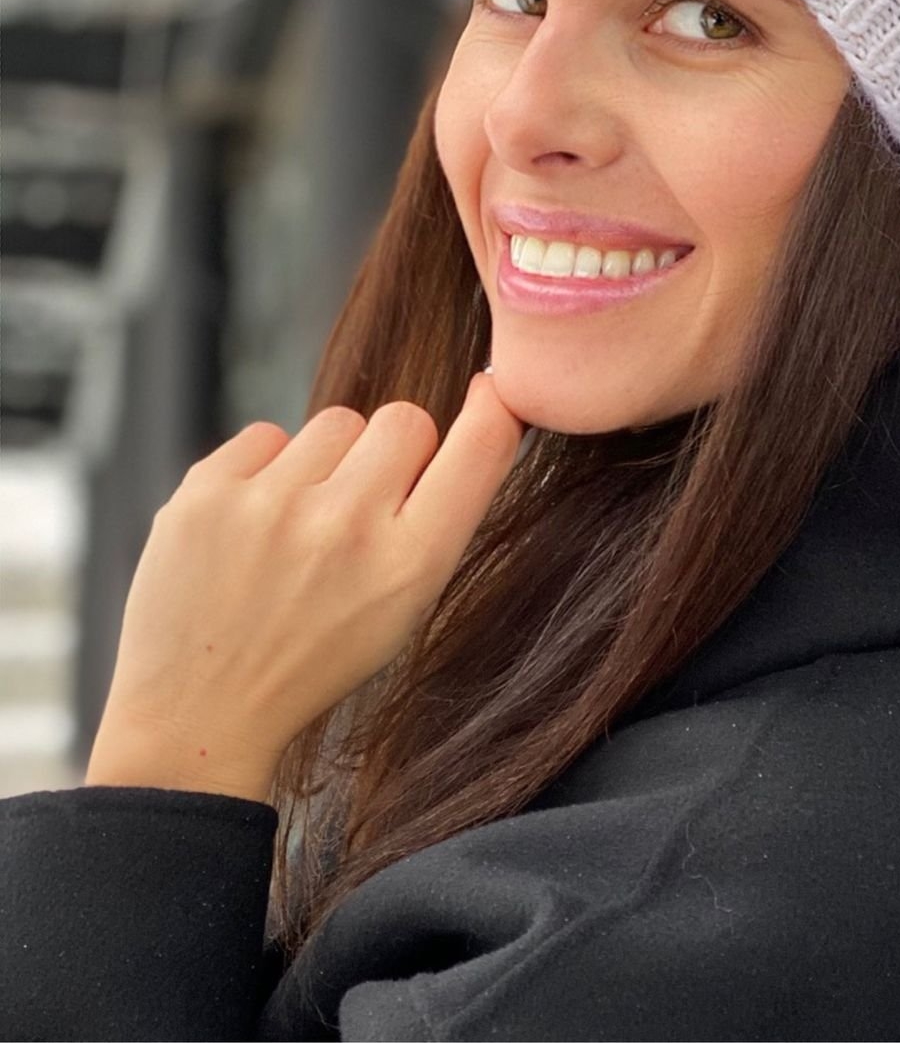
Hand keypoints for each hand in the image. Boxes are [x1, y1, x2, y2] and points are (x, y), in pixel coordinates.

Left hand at [87, 372, 525, 797]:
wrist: (200, 714)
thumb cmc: (316, 656)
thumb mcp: (407, 606)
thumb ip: (442, 516)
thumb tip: (483, 404)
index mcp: (411, 566)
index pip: (481, 446)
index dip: (494, 407)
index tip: (489, 391)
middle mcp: (347, 528)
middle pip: (406, 418)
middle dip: (393, 451)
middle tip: (363, 507)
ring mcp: (271, 505)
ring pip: (336, 421)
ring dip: (326, 462)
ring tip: (299, 526)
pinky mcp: (207, 492)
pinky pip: (268, 433)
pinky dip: (264, 470)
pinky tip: (253, 526)